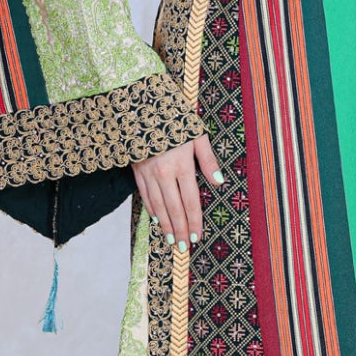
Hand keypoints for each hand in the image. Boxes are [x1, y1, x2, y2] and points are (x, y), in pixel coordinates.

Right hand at [133, 131, 224, 252]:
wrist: (140, 108)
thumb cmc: (173, 119)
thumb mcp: (196, 134)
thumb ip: (208, 159)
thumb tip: (219, 181)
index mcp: (182, 165)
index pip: (190, 201)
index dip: (195, 221)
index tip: (198, 236)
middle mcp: (164, 173)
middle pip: (174, 209)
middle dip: (181, 230)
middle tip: (185, 248)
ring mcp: (148, 174)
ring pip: (159, 207)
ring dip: (167, 226)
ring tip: (173, 240)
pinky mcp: (137, 172)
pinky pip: (146, 197)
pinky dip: (152, 211)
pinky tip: (158, 221)